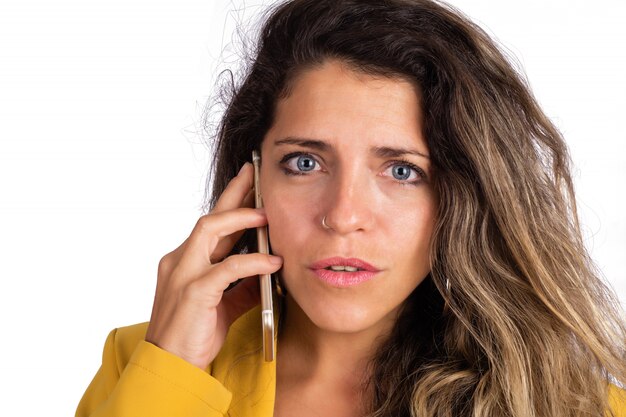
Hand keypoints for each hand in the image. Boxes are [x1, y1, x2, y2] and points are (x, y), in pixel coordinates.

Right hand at [145, 162, 282, 369]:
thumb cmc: (193, 334)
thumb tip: (266, 272)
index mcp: (185, 261)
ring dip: (241, 218)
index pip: (210, 225)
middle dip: (234, 193)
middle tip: (255, 174)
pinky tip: (273, 261)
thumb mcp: (222, 305)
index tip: (249, 183)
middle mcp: (179, 260)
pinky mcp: (193, 291)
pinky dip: (253, 261)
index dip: (230, 203)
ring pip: (210, 230)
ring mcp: (183, 273)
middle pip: (209, 217)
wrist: (170, 365)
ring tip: (267, 215)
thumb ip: (241, 287)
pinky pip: (228, 267)